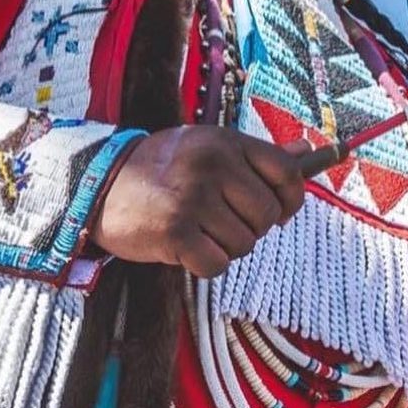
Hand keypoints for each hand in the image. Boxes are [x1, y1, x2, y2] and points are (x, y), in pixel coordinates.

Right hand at [91, 126, 307, 277]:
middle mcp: (213, 165)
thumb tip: (307, 151)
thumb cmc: (162, 170)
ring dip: (224, 247)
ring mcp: (194, 198)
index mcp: (226, 141)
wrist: (100, 185)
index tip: (279, 212)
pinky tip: (184, 248)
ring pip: (243, 244)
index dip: (291, 200)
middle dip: (250, 228)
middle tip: (219, 222)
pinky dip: (204, 264)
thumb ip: (258, 156)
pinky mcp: (175, 231)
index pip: (287, 174)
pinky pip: (217, 265)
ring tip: (197, 231)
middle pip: (267, 216)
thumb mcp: (210, 148)